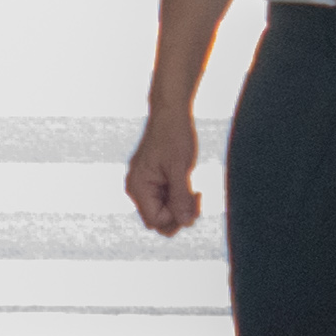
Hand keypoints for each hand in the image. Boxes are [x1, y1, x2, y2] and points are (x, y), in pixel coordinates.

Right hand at [123, 100, 202, 236]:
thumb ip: (181, 197)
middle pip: (158, 220)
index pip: (156, 220)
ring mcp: (144, 185)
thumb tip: (185, 223)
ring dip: (181, 207)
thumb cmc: (174, 135)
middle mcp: (137, 188)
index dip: (177, 217)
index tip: (194, 200)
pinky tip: (192, 189)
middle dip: (179, 215)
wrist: (171, 112)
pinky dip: (179, 199)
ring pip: (163, 212)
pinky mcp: (153, 181)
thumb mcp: (180, 168)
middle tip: (198, 198)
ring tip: (196, 193)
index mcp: (138, 186)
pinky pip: (165, 201)